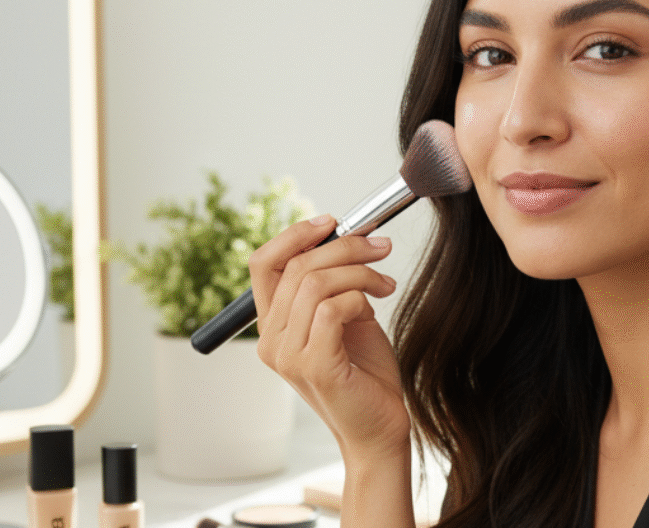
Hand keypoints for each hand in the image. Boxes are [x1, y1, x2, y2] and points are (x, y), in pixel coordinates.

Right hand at [250, 214, 410, 461]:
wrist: (380, 426)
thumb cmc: (365, 372)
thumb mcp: (345, 316)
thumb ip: (332, 283)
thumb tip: (343, 234)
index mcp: (273, 324)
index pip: (262, 263)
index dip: (295, 233)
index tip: (334, 221)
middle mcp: (271, 340)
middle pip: (295, 266)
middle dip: (345, 246)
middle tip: (381, 246)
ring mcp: (288, 355)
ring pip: (314, 282)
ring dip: (360, 271)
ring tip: (385, 283)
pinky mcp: (313, 366)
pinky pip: (332, 308)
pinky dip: (359, 299)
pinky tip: (374, 311)